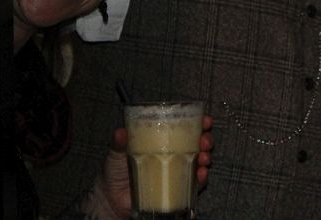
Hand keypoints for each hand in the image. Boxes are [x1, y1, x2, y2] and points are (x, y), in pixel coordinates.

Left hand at [94, 116, 214, 217]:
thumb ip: (119, 143)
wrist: (113, 200)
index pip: (183, 127)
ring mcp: (177, 171)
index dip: (198, 122)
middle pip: (197, 143)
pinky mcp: (178, 189)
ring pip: (200, 161)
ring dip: (206, 157)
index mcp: (162, 140)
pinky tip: (200, 174)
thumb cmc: (116, 171)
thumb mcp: (117, 153)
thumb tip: (121, 132)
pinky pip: (194, 184)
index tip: (205, 120)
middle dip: (206, 139)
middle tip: (204, 140)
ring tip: (203, 157)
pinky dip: (201, 179)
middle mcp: (173, 154)